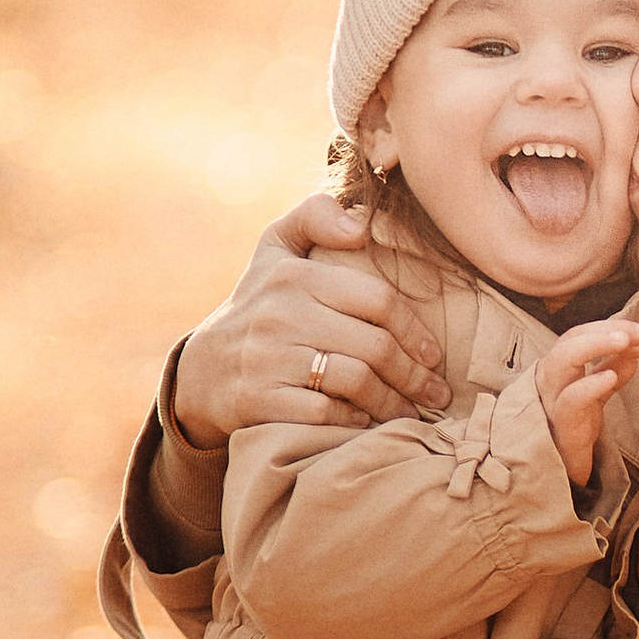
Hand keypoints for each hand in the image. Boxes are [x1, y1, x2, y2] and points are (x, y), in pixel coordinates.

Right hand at [174, 198, 444, 444]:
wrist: (203, 367)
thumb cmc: (260, 302)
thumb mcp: (276, 247)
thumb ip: (315, 215)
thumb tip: (361, 227)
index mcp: (293, 275)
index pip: (377, 300)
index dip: (414, 330)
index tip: (435, 354)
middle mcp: (279, 315)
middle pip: (372, 346)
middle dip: (414, 375)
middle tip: (435, 393)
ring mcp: (266, 359)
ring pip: (354, 382)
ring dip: (392, 403)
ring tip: (411, 412)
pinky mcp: (257, 400)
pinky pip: (324, 414)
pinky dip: (354, 421)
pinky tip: (369, 423)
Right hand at [540, 316, 638, 485]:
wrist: (565, 471)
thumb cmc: (577, 427)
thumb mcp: (599, 392)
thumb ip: (614, 368)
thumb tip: (637, 346)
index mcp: (560, 369)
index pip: (579, 335)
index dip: (610, 327)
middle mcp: (551, 380)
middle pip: (569, 341)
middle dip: (605, 330)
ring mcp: (551, 402)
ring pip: (561, 361)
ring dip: (594, 345)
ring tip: (626, 341)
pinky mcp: (560, 426)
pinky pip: (570, 401)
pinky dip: (589, 385)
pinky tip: (611, 377)